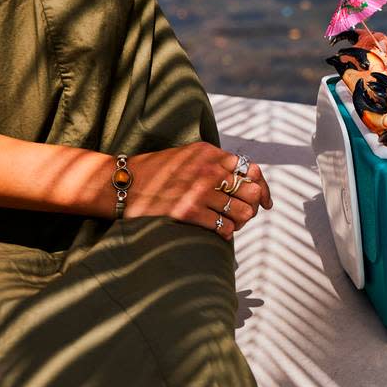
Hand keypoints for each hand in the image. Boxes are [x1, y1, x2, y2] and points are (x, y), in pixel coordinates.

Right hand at [124, 142, 272, 240]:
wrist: (121, 183)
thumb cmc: (157, 171)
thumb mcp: (188, 155)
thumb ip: (215, 162)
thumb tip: (245, 176)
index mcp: (210, 153)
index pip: (251, 170)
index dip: (262, 187)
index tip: (265, 201)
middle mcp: (208, 169)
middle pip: (252, 191)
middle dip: (252, 205)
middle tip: (243, 213)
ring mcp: (199, 191)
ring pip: (243, 211)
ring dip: (241, 221)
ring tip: (232, 223)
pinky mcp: (188, 211)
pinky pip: (223, 226)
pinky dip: (227, 232)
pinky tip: (222, 232)